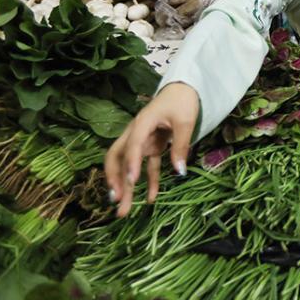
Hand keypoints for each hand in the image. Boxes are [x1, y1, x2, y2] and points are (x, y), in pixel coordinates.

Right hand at [104, 83, 198, 217]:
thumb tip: (180, 172)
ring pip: (128, 166)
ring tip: (124, 211)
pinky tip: (152, 199)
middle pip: (117, 157)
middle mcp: (136, 134)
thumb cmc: (182, 101)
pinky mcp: (152, 147)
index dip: (130, 164)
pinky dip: (149, 181)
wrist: (183, 89)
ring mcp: (142, 142)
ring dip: (126, 187)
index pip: (133, 145)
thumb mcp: (186, 121)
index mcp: (142, 123)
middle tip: (116, 200)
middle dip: (114, 179)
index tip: (131, 182)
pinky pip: (147, 167)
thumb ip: (181, 145)